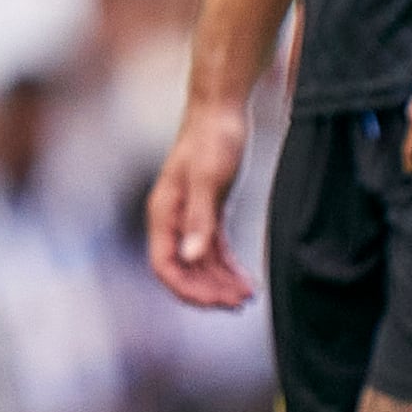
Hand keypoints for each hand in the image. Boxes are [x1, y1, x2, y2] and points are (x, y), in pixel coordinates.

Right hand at [146, 101, 255, 309]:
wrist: (220, 108)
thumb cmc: (212, 138)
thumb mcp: (209, 179)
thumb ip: (200, 220)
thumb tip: (192, 256)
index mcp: (165, 213)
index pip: (165, 265)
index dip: (187, 289)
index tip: (215, 303)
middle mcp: (173, 219)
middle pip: (184, 269)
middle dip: (209, 290)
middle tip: (240, 303)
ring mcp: (190, 215)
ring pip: (200, 262)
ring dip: (221, 282)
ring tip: (247, 295)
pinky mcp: (208, 209)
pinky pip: (213, 248)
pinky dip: (227, 266)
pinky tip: (245, 277)